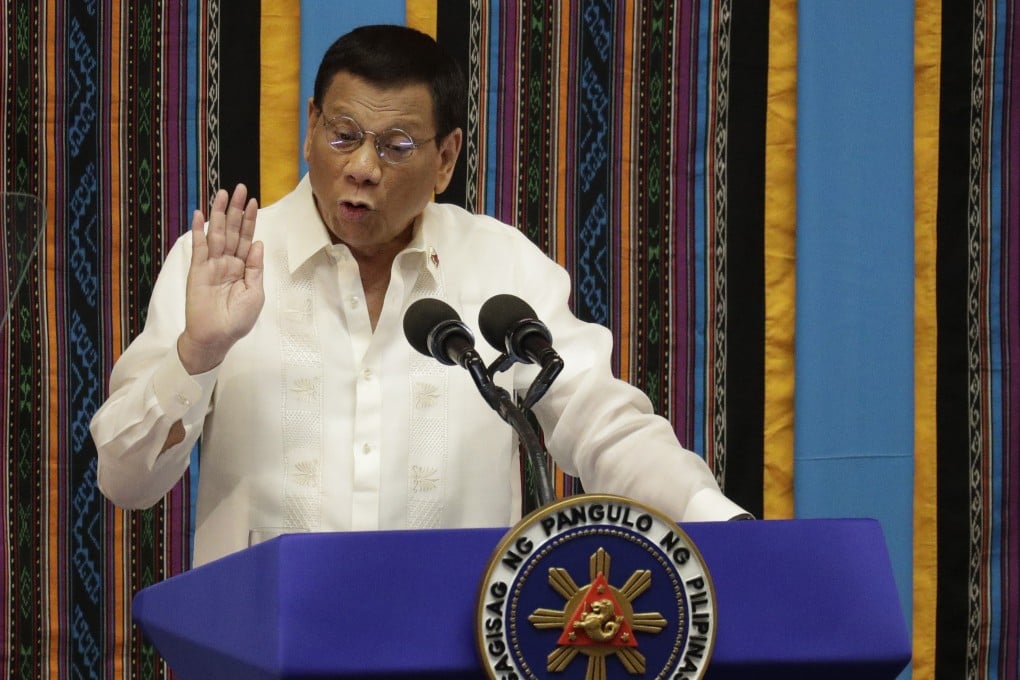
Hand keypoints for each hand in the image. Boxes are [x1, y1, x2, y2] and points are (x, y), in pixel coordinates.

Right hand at [178, 185, 263, 373]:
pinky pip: (199, 247)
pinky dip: (198, 231)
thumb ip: (255, 268)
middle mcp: (228, 263)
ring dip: (219, 214)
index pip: (247, 239)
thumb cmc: (237, 320)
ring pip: (217, 234)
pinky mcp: (198, 270)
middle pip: (233, 231)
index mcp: (243, 268)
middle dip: (237, 210)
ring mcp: (212, 265)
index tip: (254, 202)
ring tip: (223, 194)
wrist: (216, 337)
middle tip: (240, 188)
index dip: (250, 221)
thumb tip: (258, 243)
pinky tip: (199, 215)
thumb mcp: (255, 293)